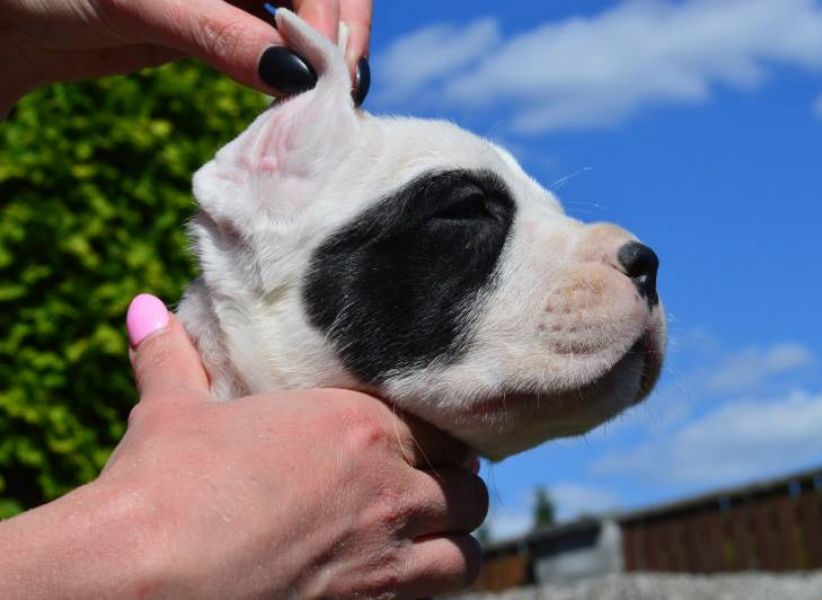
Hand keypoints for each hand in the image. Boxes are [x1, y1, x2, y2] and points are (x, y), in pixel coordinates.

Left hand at [0, 0, 370, 113]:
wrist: (9, 19)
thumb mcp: (139, 4)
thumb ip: (217, 34)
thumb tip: (294, 75)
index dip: (332, 8)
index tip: (327, 63)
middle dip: (338, 35)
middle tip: (343, 92)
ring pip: (304, 18)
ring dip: (320, 58)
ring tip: (328, 103)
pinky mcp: (224, 22)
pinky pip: (276, 44)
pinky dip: (292, 72)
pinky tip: (298, 98)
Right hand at [0, 294, 486, 598]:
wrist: (141, 578)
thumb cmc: (161, 486)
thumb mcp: (170, 413)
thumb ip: (171, 358)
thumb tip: (143, 309)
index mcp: (356, 427)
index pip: (438, 427)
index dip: (433, 439)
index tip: (417, 446)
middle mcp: (389, 488)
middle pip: (465, 490)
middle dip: (450, 491)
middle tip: (423, 493)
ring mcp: (388, 557)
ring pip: (465, 552)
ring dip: (450, 544)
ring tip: (424, 542)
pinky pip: (434, 598)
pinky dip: (425, 589)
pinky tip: (394, 583)